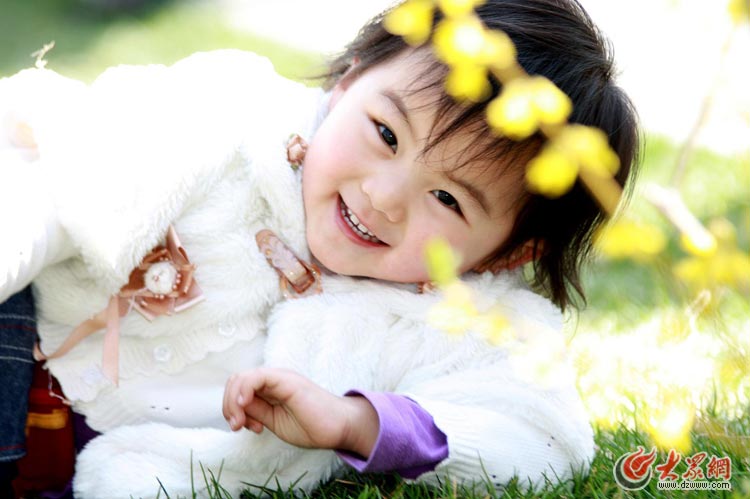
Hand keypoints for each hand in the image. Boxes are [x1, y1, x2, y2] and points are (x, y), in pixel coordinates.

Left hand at [222, 367, 378, 455]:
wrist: (339, 427)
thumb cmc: (312, 426)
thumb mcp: (274, 421)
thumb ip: (256, 412)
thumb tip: (236, 409)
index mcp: (270, 389)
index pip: (238, 388)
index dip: (232, 408)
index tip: (243, 428)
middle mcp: (272, 380)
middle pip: (236, 381)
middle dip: (229, 405)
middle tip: (238, 426)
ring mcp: (279, 378)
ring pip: (241, 378)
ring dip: (233, 402)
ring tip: (242, 423)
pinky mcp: (286, 380)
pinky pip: (256, 377)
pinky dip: (244, 390)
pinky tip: (245, 406)